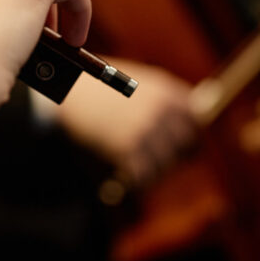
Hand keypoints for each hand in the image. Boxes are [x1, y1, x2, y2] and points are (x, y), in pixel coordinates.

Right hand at [44, 58, 196, 184]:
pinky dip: (133, 180)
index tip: (178, 145)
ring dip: (151, 171)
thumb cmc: (92, 85)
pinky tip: (121, 173)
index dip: (188, 135)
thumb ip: (161, 99)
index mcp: (167, 90)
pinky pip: (143, 177)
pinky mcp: (127, 149)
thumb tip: (186, 120)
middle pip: (188, 146)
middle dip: (173, 157)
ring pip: (166, 166)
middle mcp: (162, 110)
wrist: (62, 89)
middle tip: (152, 160)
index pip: (197, 120)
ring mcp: (146, 130)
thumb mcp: (133, 80)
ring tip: (132, 166)